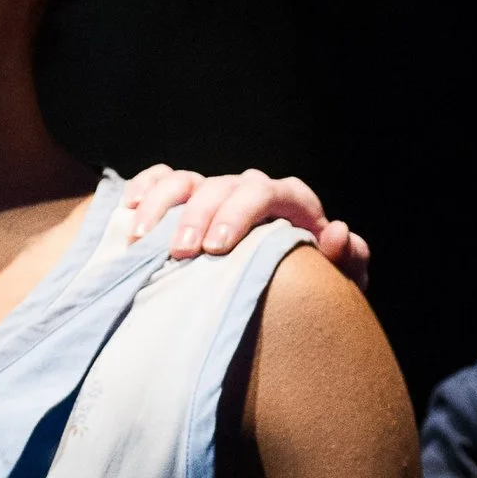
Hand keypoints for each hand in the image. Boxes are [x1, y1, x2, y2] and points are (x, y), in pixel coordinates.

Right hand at [122, 166, 370, 288]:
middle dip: (197, 217)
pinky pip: (161, 179)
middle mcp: (250, 191)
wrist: (281, 298)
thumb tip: (338, 231)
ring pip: (187, 180)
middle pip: (222, 186)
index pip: (270, 191)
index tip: (217, 248)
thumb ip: (346, 261)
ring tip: (141, 240)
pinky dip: (144, 188)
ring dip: (162, 205)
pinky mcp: (188, 199)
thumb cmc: (308, 287)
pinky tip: (129, 211)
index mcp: (291, 204)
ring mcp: (216, 192)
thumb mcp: (335, 283)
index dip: (241, 213)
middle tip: (180, 255)